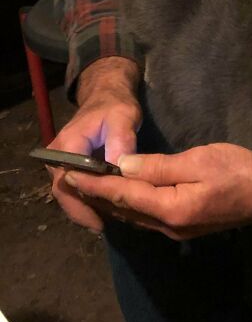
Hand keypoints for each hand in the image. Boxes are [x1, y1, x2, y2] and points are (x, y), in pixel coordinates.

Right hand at [48, 57, 140, 231]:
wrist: (107, 94)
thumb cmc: (115, 105)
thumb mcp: (123, 116)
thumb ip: (121, 140)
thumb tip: (120, 168)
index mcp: (67, 146)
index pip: (67, 183)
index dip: (81, 205)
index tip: (100, 221)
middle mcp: (58, 157)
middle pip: (66, 192)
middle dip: (85, 211)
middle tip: (108, 226)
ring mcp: (62, 162)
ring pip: (71, 192)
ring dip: (88, 207)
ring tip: (111, 220)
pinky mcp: (71, 166)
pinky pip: (77, 187)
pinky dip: (90, 199)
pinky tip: (108, 209)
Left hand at [62, 144, 251, 238]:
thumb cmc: (240, 170)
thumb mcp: (200, 160)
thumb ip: (160, 166)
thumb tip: (124, 165)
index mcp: (172, 209)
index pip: (124, 194)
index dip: (96, 183)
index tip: (70, 173)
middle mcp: (169, 226)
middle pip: (125, 210)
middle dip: (97, 195)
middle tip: (70, 179)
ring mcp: (178, 230)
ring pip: (135, 216)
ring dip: (111, 201)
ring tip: (88, 186)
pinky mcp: (186, 226)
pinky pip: (148, 217)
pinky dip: (129, 204)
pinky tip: (123, 195)